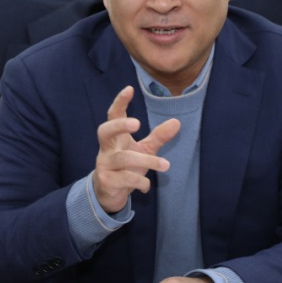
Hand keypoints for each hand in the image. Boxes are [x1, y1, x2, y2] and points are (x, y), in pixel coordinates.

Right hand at [93, 86, 177, 212]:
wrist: (108, 194)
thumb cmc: (126, 167)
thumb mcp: (144, 150)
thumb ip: (158, 137)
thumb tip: (177, 122)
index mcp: (115, 137)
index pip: (113, 115)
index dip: (120, 102)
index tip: (129, 88)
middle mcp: (106, 148)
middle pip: (105, 131)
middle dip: (119, 126)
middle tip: (137, 123)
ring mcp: (104, 164)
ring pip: (123, 158)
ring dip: (147, 161)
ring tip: (166, 165)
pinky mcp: (107, 181)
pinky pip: (125, 178)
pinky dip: (140, 181)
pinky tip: (146, 186)